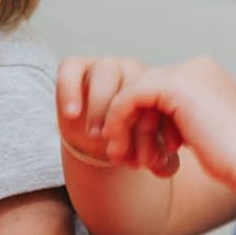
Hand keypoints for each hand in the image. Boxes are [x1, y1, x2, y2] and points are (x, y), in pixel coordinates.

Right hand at [57, 56, 181, 176]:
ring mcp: (104, 65)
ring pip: (105, 71)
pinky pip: (70, 67)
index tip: (144, 160)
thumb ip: (160, 161)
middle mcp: (132, 70)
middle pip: (131, 83)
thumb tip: (165, 169)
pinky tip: (71, 114)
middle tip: (117, 149)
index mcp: (155, 85)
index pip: (156, 98)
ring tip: (96, 135)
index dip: (150, 130)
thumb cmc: (131, 139)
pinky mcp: (76, 67)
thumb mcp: (149, 152)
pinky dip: (69, 89)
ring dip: (100, 105)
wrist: (101, 134)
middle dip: (124, 120)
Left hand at [99, 57, 235, 186]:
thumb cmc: (230, 160)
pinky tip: (117, 146)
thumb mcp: (198, 133)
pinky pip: (131, 96)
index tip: (132, 150)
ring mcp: (188, 72)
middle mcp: (198, 67)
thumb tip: (145, 123)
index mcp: (206, 75)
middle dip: (128, 122)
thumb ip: (176, 121)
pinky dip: (118, 120)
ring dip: (121, 125)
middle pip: (145, 88)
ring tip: (116, 155)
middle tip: (117, 153)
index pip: (160, 90)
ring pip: (135, 91)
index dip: (141, 120)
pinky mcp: (176, 85)